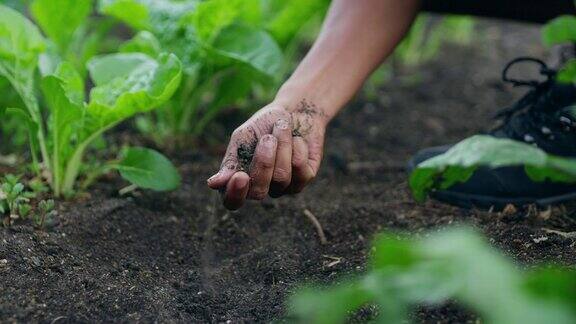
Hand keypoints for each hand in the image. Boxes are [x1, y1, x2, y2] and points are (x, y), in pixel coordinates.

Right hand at [207, 99, 327, 209]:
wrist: (295, 110)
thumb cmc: (264, 124)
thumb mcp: (243, 137)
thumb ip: (231, 160)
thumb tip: (213, 184)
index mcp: (240, 179)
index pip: (232, 202)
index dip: (235, 194)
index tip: (240, 176)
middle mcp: (262, 187)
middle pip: (259, 192)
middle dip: (264, 162)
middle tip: (267, 138)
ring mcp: (284, 186)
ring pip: (281, 177)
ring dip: (283, 146)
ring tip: (282, 129)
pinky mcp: (304, 178)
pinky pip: (300, 170)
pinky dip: (298, 147)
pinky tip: (297, 139)